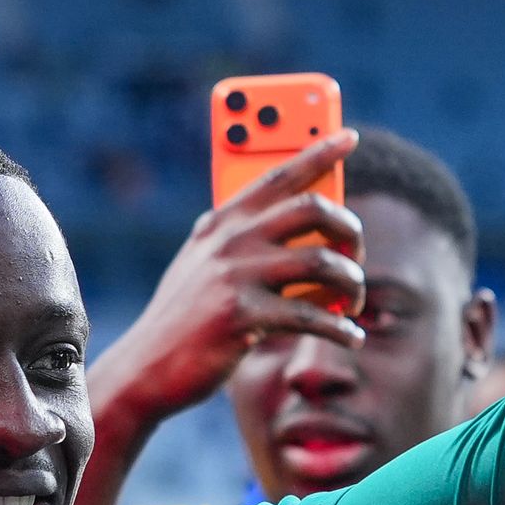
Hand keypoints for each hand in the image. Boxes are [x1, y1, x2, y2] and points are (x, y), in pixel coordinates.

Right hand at [89, 135, 366, 433]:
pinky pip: (312, 316)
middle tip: (357, 254)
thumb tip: (301, 221)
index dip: (317, 150)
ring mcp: (234, 276)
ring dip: (352, 283)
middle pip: (313, 209)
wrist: (147, 367)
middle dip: (349, 230)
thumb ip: (238, 239)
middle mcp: (229, 240)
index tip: (348, 137)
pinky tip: (352, 337)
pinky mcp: (242, 316)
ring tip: (355, 303)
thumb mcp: (201, 264)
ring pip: (323, 262)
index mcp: (221, 222)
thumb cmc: (184, 318)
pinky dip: (341, 329)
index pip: (277, 173)